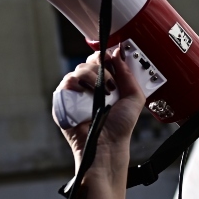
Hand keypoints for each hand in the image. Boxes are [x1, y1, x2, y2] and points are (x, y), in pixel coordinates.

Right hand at [54, 48, 146, 181]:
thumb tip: (118, 53)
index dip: (107, 57)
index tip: (114, 61)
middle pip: (89, 61)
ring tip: (104, 92)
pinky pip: (66, 82)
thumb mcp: (134, 97)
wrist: (108, 145)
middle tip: (111, 83)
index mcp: (105, 83)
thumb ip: (128, 74)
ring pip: (79, 69)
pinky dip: (76, 83)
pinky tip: (85, 92)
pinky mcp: (64, 101)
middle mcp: (90, 86)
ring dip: (93, 76)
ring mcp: (77, 93)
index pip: (101, 60)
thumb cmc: (120, 126)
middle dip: (102, 67)